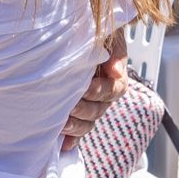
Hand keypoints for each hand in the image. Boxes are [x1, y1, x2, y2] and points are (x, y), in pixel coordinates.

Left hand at [62, 28, 127, 150]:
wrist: (76, 33)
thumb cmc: (94, 32)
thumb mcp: (108, 35)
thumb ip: (115, 51)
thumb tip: (116, 71)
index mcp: (114, 78)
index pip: (113, 90)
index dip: (100, 91)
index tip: (84, 88)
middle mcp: (104, 95)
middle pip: (99, 110)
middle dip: (84, 110)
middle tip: (68, 107)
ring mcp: (90, 106)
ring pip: (89, 123)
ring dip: (76, 127)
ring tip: (62, 125)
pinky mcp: (77, 113)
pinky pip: (78, 131)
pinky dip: (71, 140)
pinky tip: (62, 145)